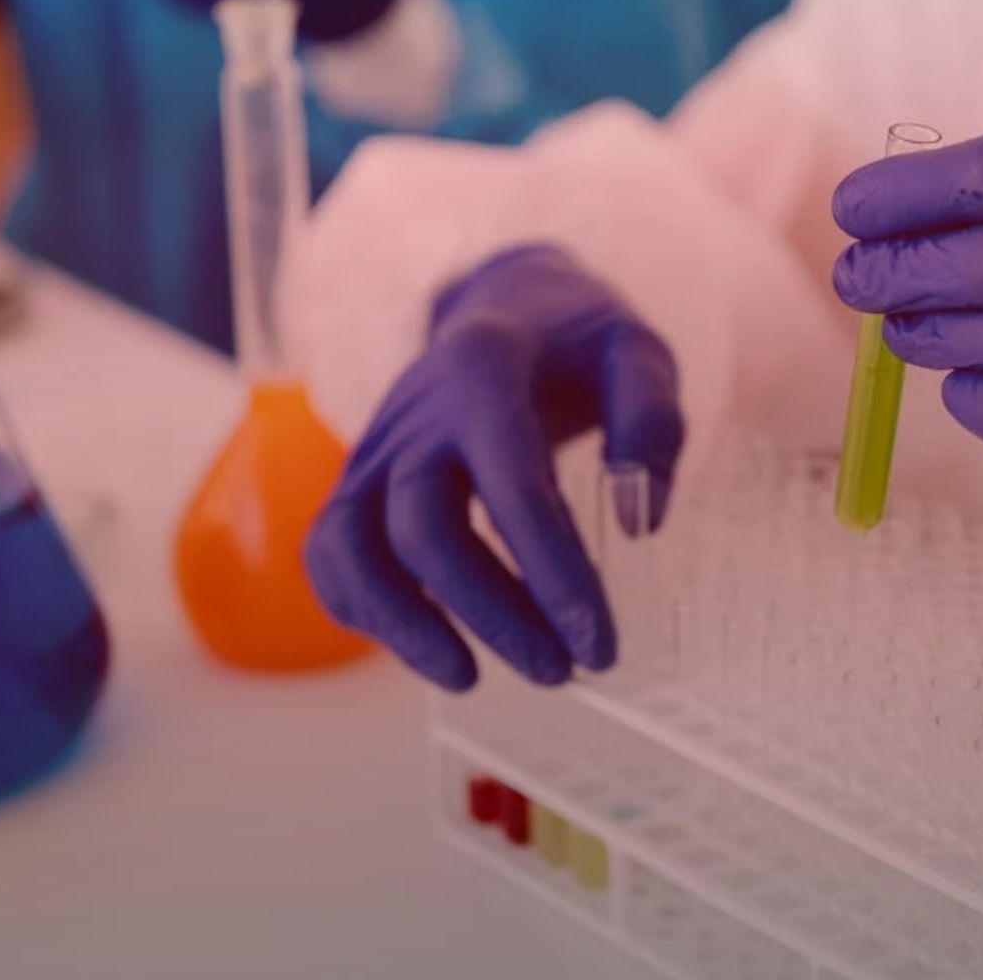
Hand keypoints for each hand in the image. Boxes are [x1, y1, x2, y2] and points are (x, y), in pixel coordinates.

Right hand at [305, 245, 684, 689]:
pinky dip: (363, 608)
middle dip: (488, 612)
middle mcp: (418, 411)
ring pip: (352, 544)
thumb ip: (651, 419)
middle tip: (560, 671)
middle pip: (424, 526)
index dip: (551, 573)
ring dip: (403, 626)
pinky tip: (430, 646)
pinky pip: (330, 550)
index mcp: (487, 369)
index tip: (597, 644)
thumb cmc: (579, 342)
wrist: (505, 304)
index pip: (512, 485)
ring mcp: (378, 446)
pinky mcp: (359, 478)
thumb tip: (638, 520)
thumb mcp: (638, 350)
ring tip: (469, 678)